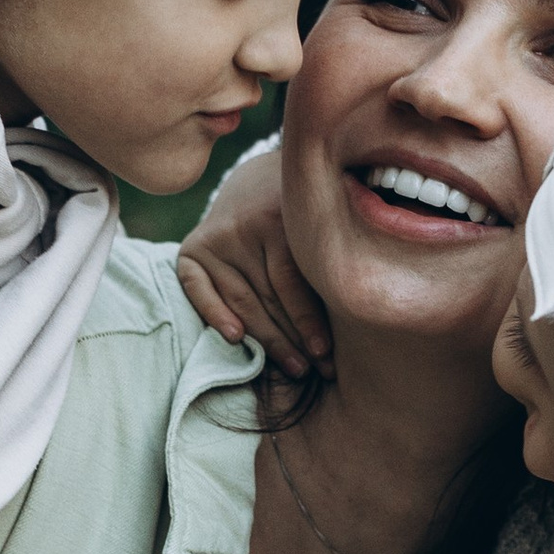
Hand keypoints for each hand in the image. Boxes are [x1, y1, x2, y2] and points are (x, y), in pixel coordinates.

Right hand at [174, 141, 330, 376]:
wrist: (257, 181)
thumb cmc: (300, 216)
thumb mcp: (317, 222)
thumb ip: (328, 257)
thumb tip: (361, 312)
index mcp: (279, 217)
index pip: (292, 282)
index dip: (309, 322)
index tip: (325, 354)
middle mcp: (243, 226)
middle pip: (269, 297)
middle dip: (293, 339)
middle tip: (313, 371)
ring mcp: (216, 238)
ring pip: (242, 300)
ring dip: (267, 340)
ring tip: (292, 367)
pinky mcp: (192, 249)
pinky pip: (198, 290)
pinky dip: (215, 314)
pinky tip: (235, 338)